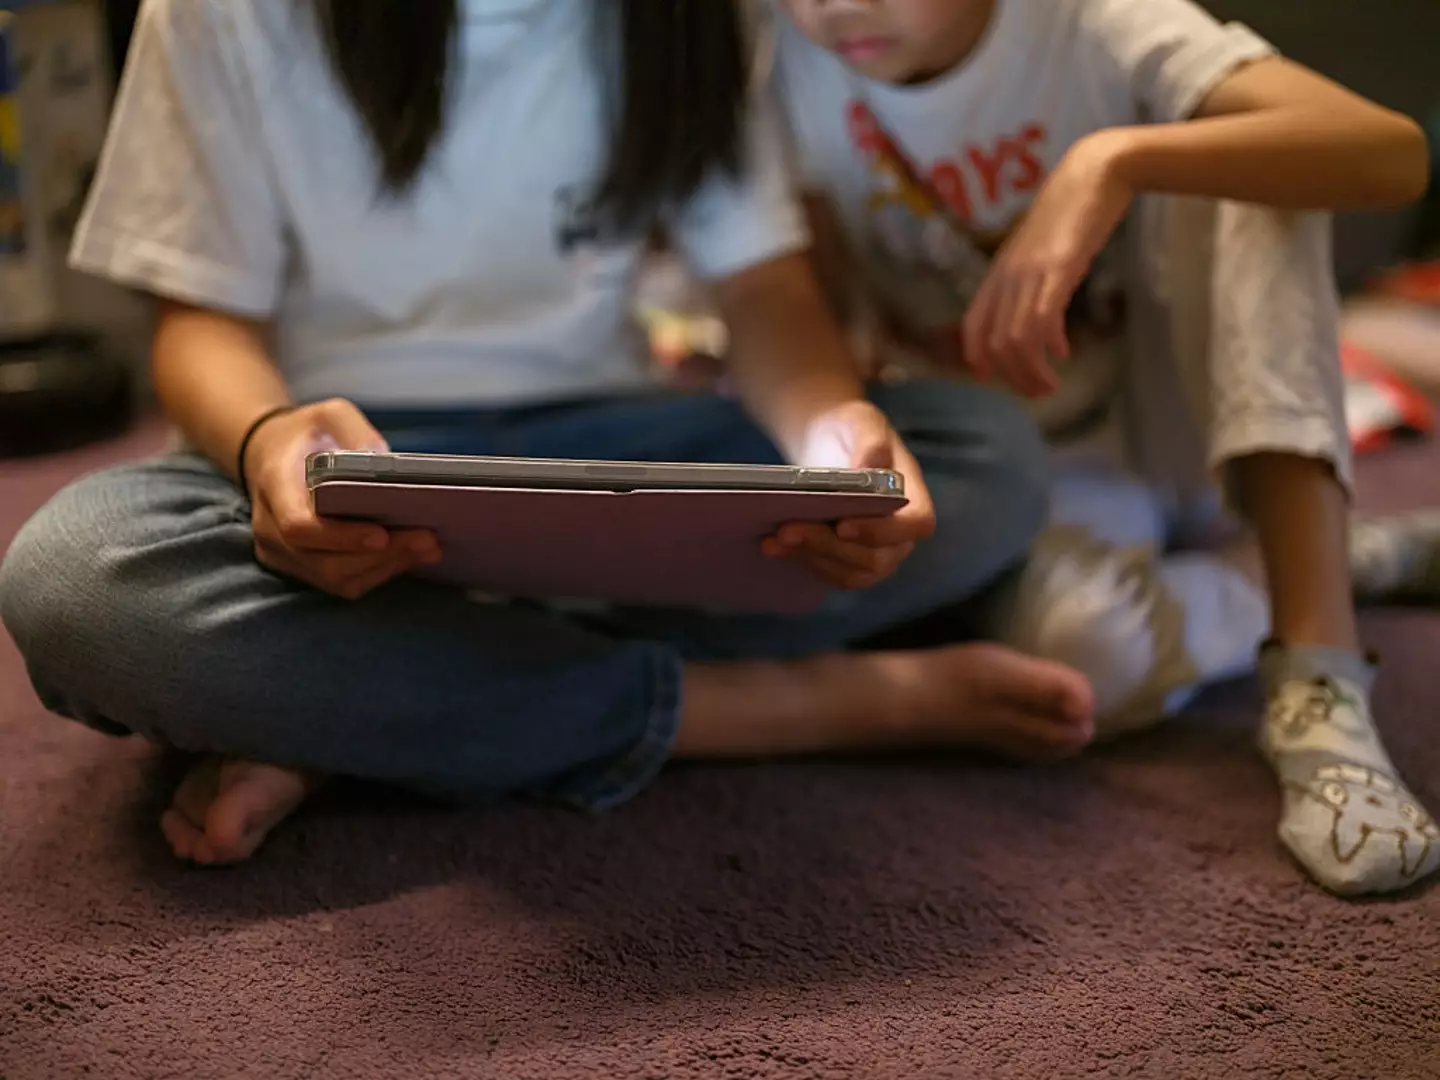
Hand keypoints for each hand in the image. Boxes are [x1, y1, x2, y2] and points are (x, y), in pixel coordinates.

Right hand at [244, 398, 441, 599]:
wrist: (271, 455)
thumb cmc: (306, 433)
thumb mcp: (330, 414)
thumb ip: (355, 429)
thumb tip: (384, 459)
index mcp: (274, 485)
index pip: (299, 526)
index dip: (342, 537)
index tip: (382, 533)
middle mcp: (269, 527)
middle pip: (325, 560)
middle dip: (380, 556)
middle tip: (427, 540)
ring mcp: (281, 553)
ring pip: (335, 578)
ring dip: (385, 568)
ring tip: (427, 548)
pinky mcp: (300, 568)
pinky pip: (340, 582)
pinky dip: (378, 573)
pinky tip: (409, 556)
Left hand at [763, 400, 936, 589]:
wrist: (827, 443)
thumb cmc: (852, 431)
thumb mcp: (862, 423)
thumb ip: (871, 442)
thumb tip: (870, 466)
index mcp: (915, 500)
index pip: (915, 525)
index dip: (883, 532)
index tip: (844, 525)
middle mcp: (900, 536)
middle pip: (875, 558)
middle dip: (829, 547)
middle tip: (789, 529)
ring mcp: (875, 554)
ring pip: (850, 573)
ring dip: (810, 557)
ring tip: (776, 538)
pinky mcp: (846, 562)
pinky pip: (828, 572)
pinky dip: (800, 560)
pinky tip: (772, 544)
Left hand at [963, 130, 1133, 397]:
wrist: (1092, 174)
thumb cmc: (1070, 214)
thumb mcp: (1042, 254)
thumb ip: (1034, 286)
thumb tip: (1044, 331)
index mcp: (998, 272)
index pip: (973, 325)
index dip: (976, 357)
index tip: (991, 379)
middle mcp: (1006, 276)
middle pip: (994, 343)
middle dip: (1013, 376)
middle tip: (1038, 392)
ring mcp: (1029, 272)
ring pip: (1015, 340)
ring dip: (1031, 371)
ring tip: (1050, 386)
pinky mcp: (1056, 269)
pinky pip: (1041, 320)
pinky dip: (1048, 346)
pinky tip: (1063, 353)